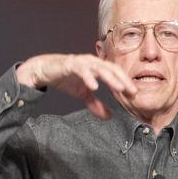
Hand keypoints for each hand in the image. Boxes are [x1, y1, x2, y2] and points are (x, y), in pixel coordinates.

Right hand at [15, 54, 137, 120]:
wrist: (43, 70)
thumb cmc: (65, 78)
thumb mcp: (83, 94)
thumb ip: (95, 104)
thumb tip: (109, 117)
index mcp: (97, 67)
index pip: (116, 73)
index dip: (126, 82)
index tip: (134, 94)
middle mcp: (92, 62)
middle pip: (111, 69)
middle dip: (123, 80)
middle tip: (132, 91)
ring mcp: (81, 61)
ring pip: (99, 68)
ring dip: (110, 78)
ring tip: (119, 88)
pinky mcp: (69, 64)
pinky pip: (81, 69)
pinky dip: (88, 77)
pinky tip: (94, 87)